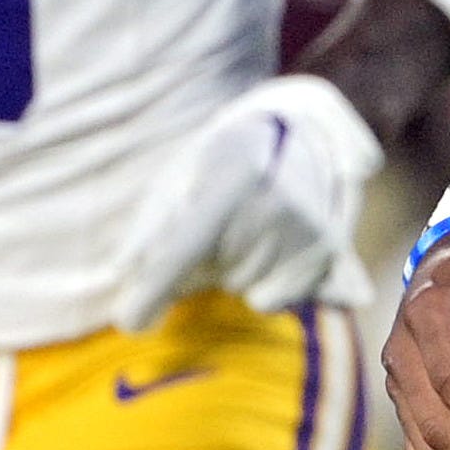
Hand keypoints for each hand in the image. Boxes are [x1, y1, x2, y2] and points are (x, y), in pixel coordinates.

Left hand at [113, 74, 382, 331]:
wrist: (306, 128)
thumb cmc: (228, 155)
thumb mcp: (181, 173)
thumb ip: (150, 224)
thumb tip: (120, 275)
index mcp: (234, 176)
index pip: (184, 250)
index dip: (151, 290)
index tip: (128, 322)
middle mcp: (276, 202)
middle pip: (207, 272)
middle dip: (195, 264)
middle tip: (213, 226)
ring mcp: (307, 227)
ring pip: (237, 286)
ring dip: (231, 268)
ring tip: (247, 226)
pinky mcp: (328, 249)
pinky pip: (270, 298)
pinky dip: (261, 283)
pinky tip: (271, 244)